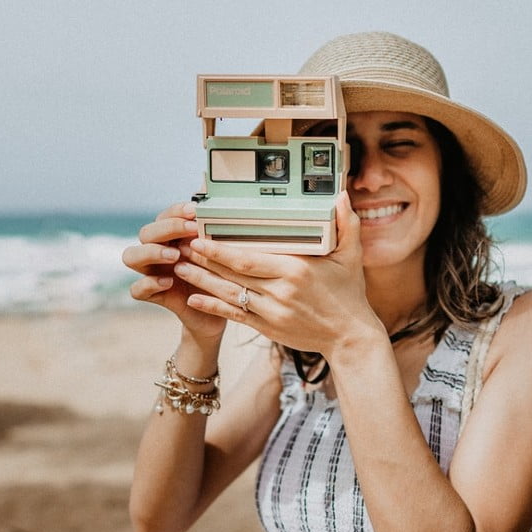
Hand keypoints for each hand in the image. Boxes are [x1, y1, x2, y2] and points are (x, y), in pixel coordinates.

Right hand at [121, 202, 225, 341]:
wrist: (219, 310)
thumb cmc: (220, 277)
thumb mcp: (222, 254)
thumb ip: (217, 230)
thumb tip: (219, 201)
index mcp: (172, 238)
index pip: (165, 217)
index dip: (176, 212)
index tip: (195, 210)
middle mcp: (157, 252)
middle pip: (145, 233)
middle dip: (167, 229)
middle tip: (191, 231)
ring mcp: (152, 273)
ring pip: (131, 256)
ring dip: (151, 252)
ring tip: (175, 256)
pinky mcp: (153, 295)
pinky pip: (137, 289)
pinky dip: (149, 284)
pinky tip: (168, 282)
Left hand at [175, 195, 378, 355]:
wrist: (350, 337)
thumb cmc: (350, 295)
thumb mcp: (351, 257)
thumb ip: (346, 224)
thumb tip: (341, 195)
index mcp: (295, 270)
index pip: (248, 258)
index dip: (220, 249)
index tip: (200, 237)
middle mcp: (280, 292)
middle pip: (233, 274)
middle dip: (204, 260)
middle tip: (181, 246)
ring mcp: (272, 312)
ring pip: (229, 295)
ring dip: (202, 282)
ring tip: (180, 268)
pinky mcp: (268, 328)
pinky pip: (235, 316)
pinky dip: (213, 308)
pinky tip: (193, 299)